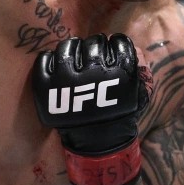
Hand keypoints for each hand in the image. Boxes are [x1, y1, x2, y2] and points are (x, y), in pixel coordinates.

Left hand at [31, 33, 151, 184]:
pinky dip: (48, 57)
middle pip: (94, 43)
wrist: (97, 142)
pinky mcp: (46, 85)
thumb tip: (134, 49)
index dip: (116, 43)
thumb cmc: (118, 113)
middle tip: (93, 50)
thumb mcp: (139, 94)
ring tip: (75, 51)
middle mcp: (95, 73)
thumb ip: (139, 70)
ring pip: (68, 46)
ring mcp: (67, 79)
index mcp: (120, 74)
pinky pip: (44, 60)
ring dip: (73, 45)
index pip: (120, 44)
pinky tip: (56, 60)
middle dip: (95, 44)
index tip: (113, 46)